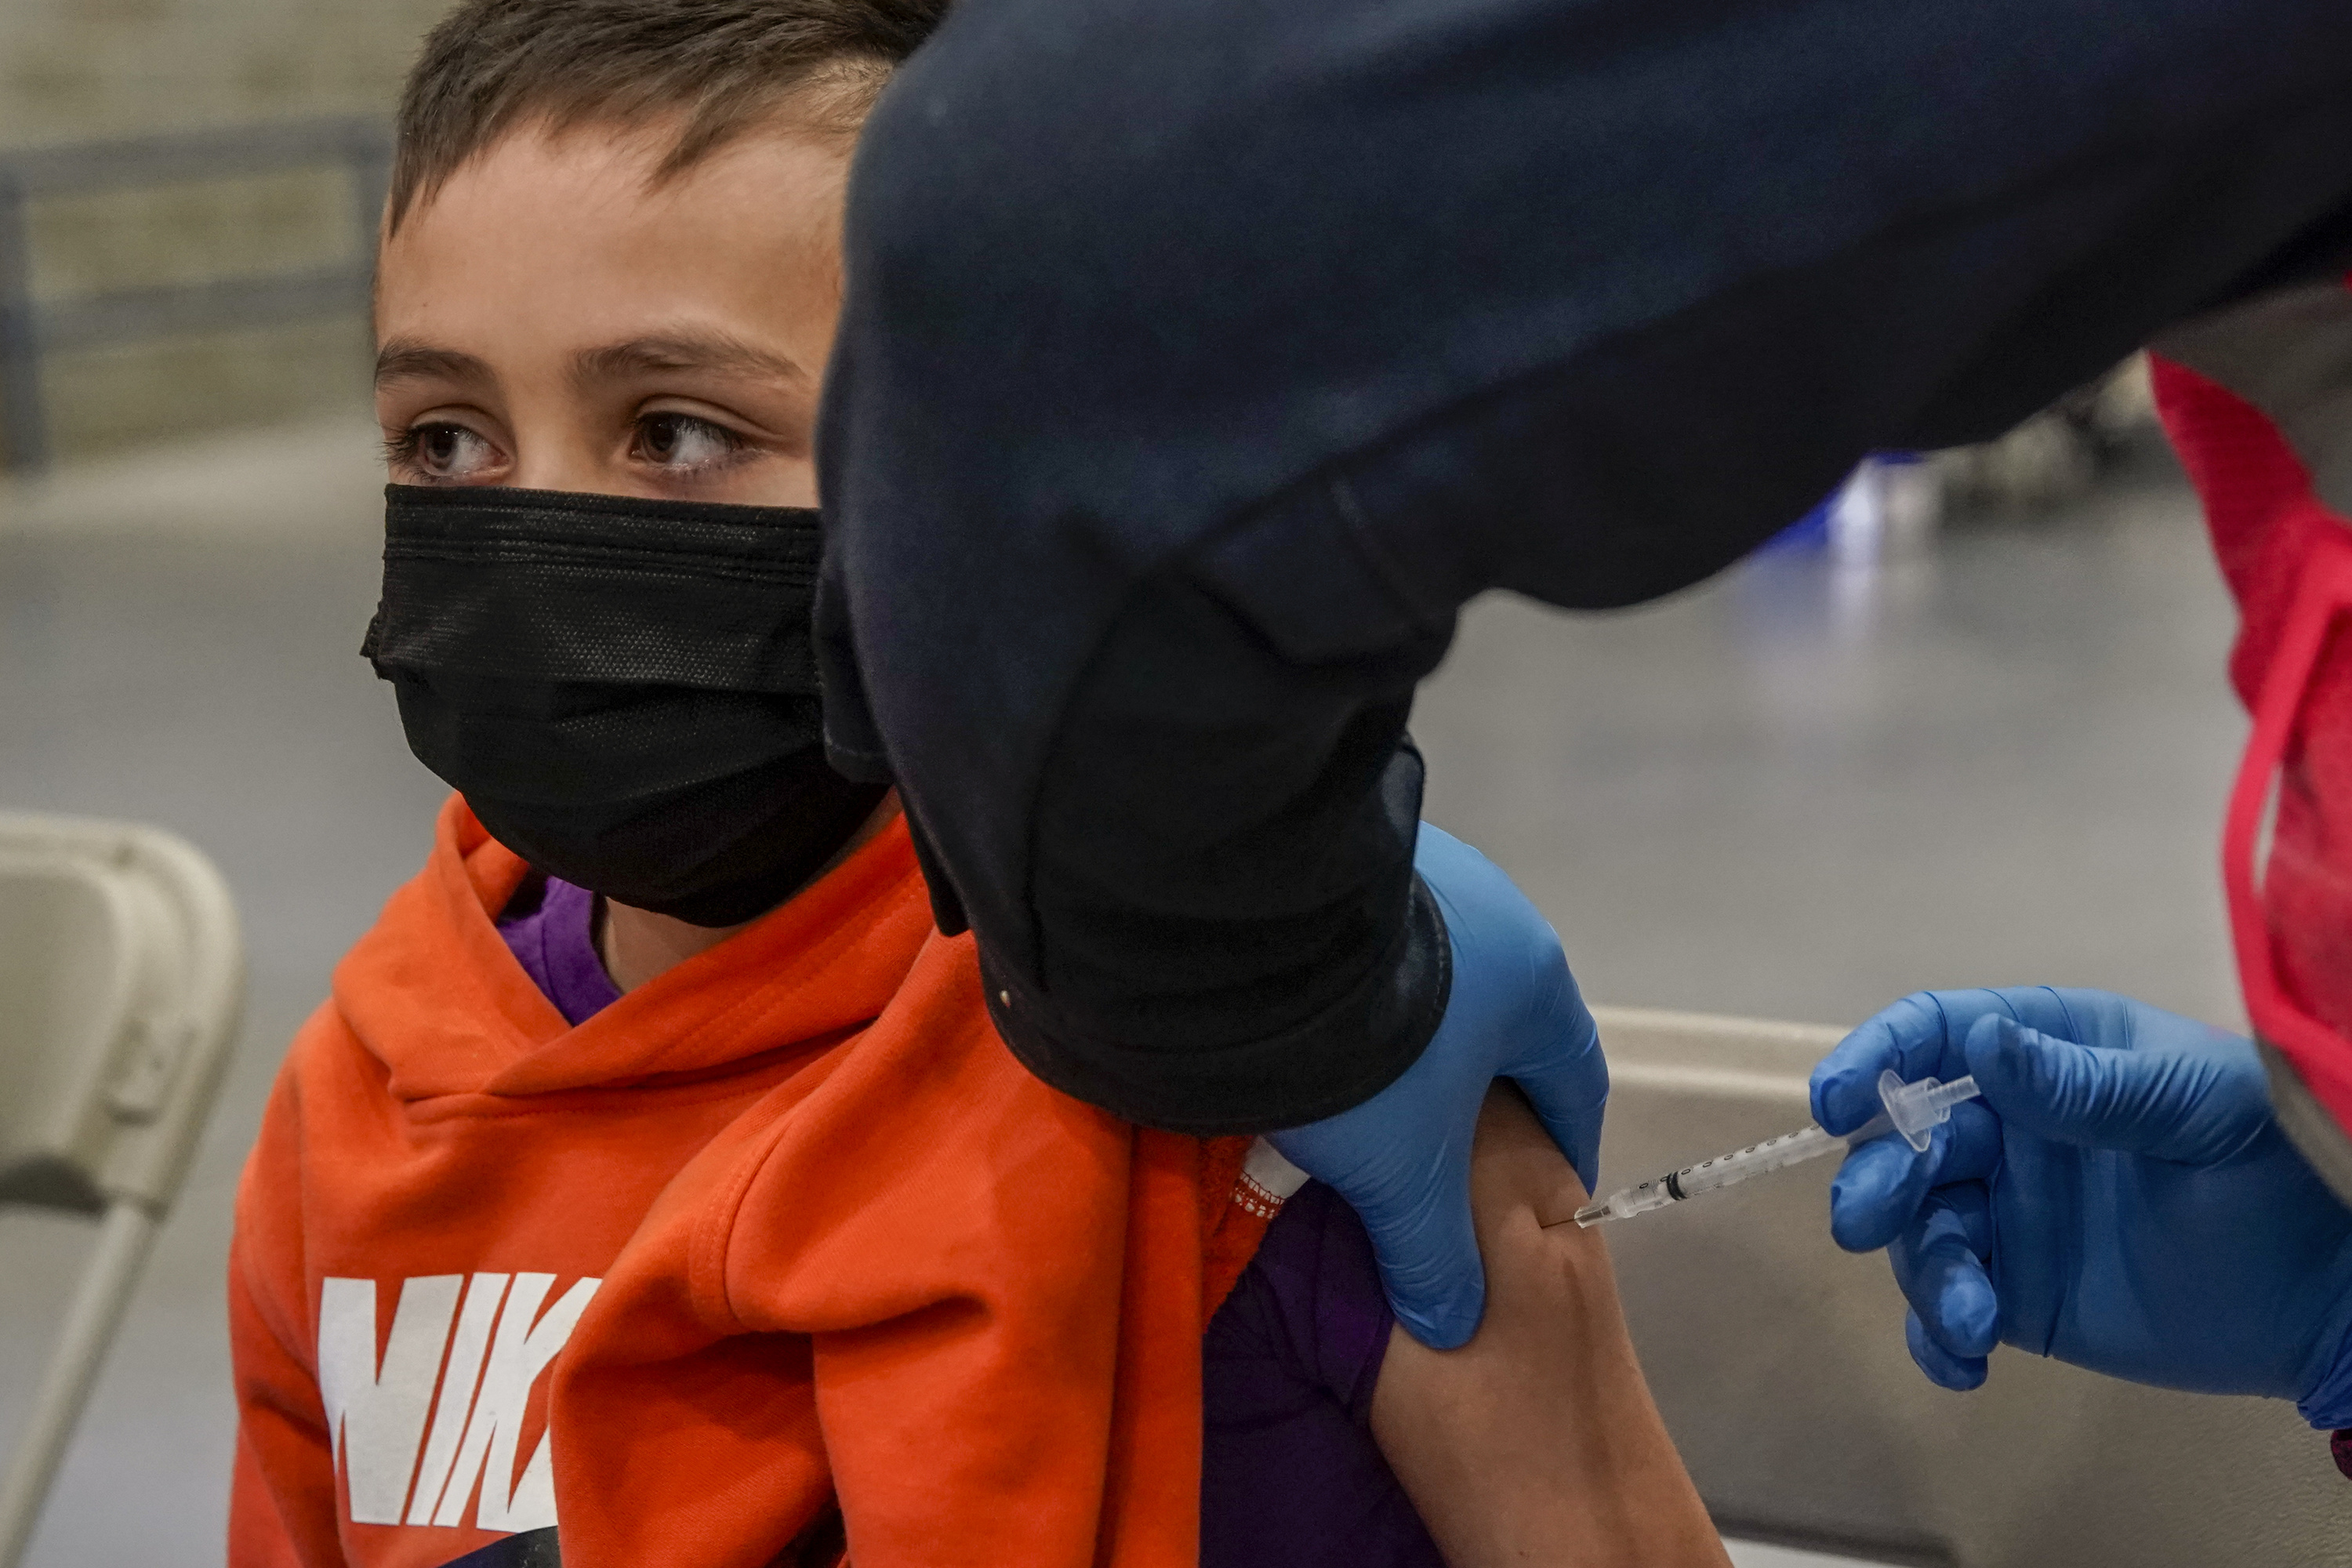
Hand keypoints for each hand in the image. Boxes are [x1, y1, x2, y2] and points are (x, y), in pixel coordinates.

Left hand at [1272, 825, 1606, 1349]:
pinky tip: (1317, 1033)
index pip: (1573, 1074)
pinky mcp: (1344, 862)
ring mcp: (1416, 871)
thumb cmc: (1368, 1051)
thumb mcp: (1403, 1170)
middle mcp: (1491, 910)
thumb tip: (1453, 1322)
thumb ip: (1434, 1249)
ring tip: (1370, 1095)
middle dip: (1475, 1090)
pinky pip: (1364, 946)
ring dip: (1406, 1039)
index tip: (1551, 1185)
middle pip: (1499, 1023)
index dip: (1565, 1139)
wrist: (1257, 928)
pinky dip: (1354, 997)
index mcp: (1534, 977)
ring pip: (1428, 981)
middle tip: (1446, 1150)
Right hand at [1811, 987, 2351, 1419]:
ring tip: (1974, 1319)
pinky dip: (1937, 1339)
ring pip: (1920, 1233)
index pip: (1935, 1037)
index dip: (1874, 1059)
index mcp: (2048, 1054)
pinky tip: (1965, 1365)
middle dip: (1876, 1181)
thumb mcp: (2193, 1104)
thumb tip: (1980, 1043)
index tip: (1836, 1102)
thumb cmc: (2279, 1164)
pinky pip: (1948, 1312)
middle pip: (1904, 1142)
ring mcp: (2010, 1214)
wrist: (2337, 1292)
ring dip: (1927, 1274)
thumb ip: (2085, 1081)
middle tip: (1867, 1224)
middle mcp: (2011, 1129)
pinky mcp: (2021, 1296)